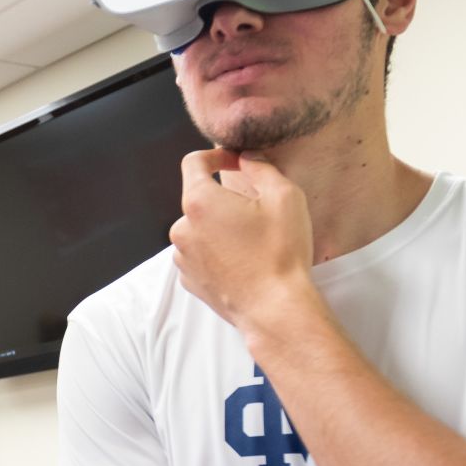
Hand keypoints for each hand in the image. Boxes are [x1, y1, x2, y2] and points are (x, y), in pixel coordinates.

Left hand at [169, 149, 320, 331]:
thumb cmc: (280, 252)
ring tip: (252, 243)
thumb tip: (247, 158)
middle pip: (199, 200)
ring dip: (220, 228)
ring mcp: (183, 257)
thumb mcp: (284, 197)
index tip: (235, 162)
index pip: (193, 163)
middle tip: (257, 212)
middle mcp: (182, 228)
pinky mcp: (189, 280)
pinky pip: (200, 255)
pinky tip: (243, 262)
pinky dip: (217, 253)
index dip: (215, 156)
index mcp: (199, 202)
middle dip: (225, 199)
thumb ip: (261, 167)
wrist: (275, 310)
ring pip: (199, 230)